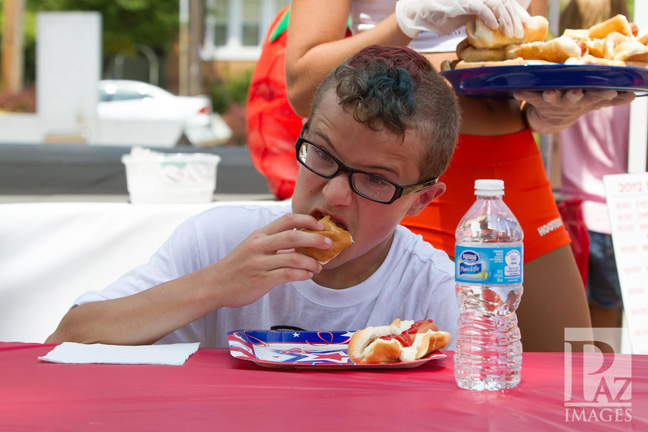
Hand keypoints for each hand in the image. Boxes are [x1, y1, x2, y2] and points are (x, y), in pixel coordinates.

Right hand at [205, 213, 330, 308]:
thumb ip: (273, 241)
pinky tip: (308, 276)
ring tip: (319, 266)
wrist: (214, 284)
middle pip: (293, 236)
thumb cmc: (237, 266)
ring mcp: (260, 263)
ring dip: (312, 262)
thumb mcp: (252, 246)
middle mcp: (259, 245)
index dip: (307, 220)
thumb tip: (301, 239)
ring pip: (294, 258)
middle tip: (328, 244)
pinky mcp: (261, 280)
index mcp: (260, 234)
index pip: (287, 220)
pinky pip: (288, 275)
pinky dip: (302, 275)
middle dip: (315, 239)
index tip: (321, 225)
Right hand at [395, 0, 533, 38]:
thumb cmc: (445, 16)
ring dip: (505, 19)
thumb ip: (482, 17)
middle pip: (505, 2)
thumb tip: (499, 27)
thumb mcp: (468, 17)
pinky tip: (495, 26)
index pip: (506, 2)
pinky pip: (480, 8)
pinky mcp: (462, 3)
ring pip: (496, 4)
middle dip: (515, 18)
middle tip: (520, 33)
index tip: (526, 26)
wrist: (423, 14)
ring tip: (510, 33)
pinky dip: (490, 17)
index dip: (518, 13)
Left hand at [515, 89, 635, 134]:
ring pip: (552, 97)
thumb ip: (611, 99)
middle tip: (577, 92)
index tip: (611, 91)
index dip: (603, 94)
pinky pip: (529, 96)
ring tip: (550, 91)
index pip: (597, 96)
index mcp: (584, 99)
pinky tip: (516, 91)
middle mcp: (568, 101)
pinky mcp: (537, 100)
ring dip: (551, 95)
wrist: (551, 120)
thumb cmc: (576, 103)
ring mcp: (552, 101)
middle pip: (573, 98)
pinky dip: (523, 94)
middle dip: (575, 95)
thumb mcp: (594, 101)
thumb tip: (633, 95)